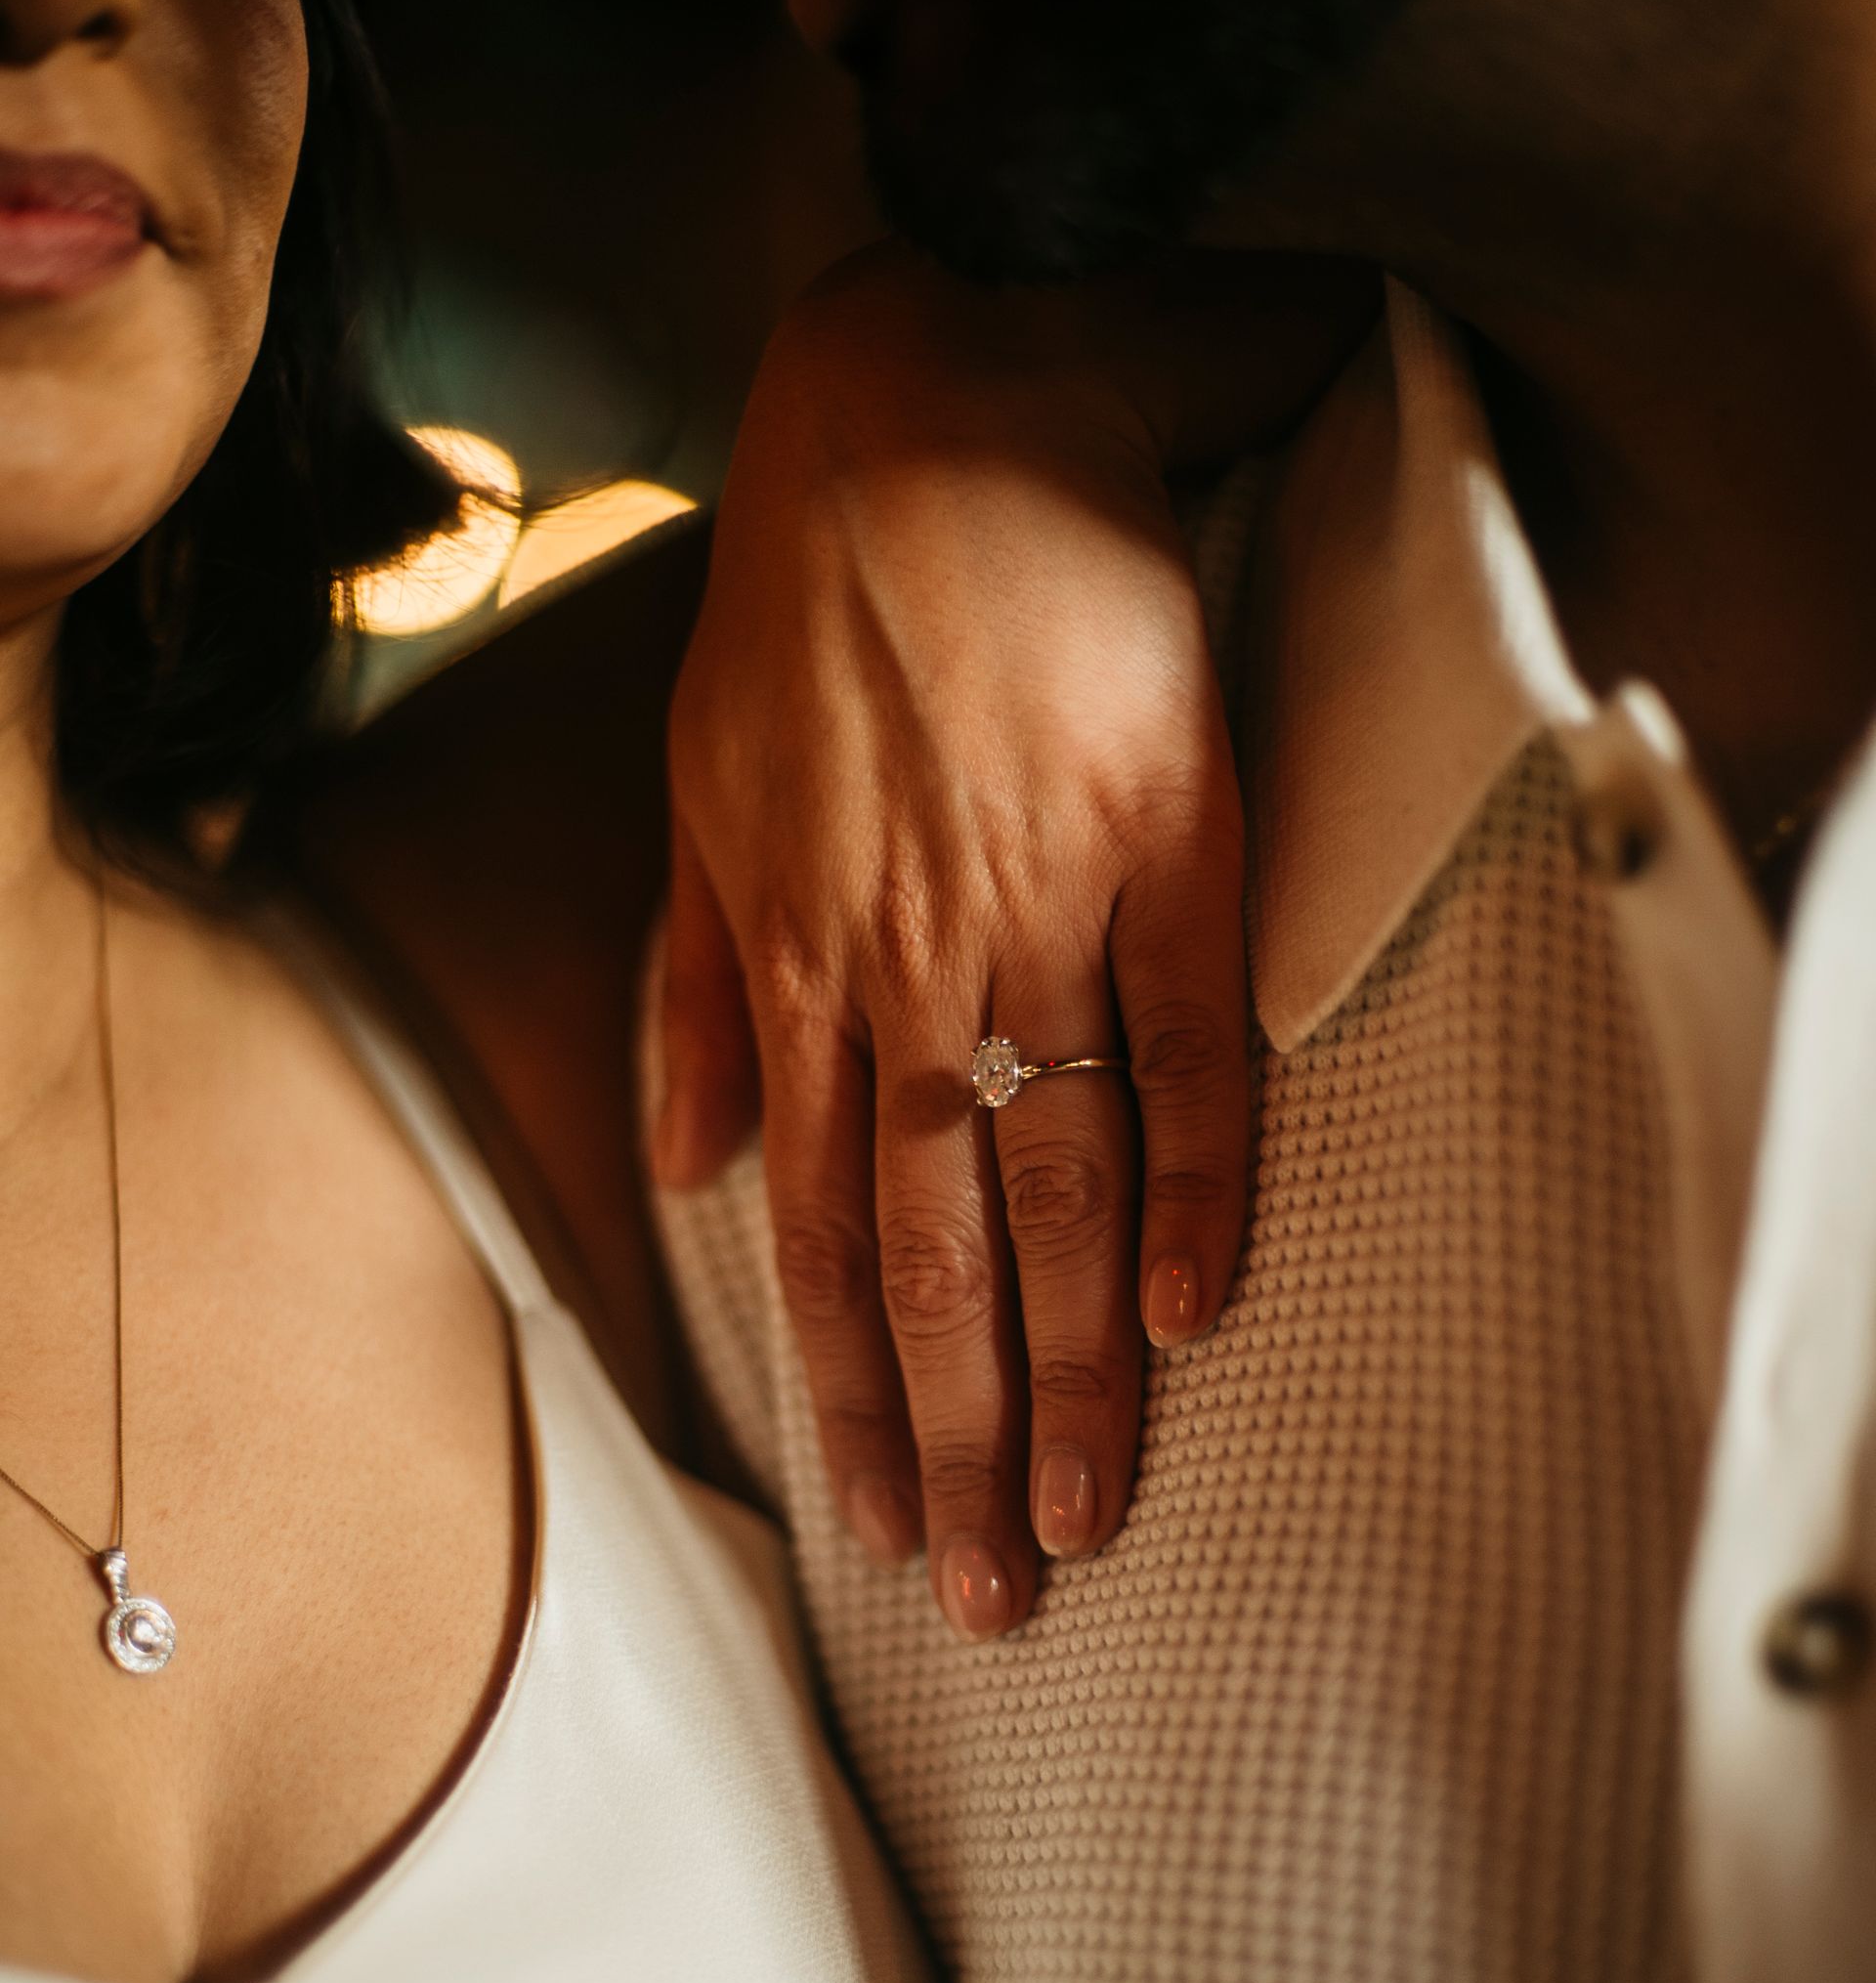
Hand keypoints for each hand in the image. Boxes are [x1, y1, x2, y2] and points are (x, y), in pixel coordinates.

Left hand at [656, 242, 1375, 1636]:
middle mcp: (905, 969)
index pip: (810, 1234)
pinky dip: (1197, 1177)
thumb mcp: (696, 789)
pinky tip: (1205, 1310)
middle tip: (1000, 1591)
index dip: (848, 1391)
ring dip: (1073, 1364)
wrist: (935, 391)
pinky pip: (1185, 1037)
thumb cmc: (806, 597)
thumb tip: (672, 1157)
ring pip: (1050, 1182)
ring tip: (1094, 1512)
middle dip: (959, 1435)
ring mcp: (1034, 906)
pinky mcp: (1162, 832)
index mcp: (796, 966)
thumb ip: (692, 984)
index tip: (880, 1523)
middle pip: (928, 1252)